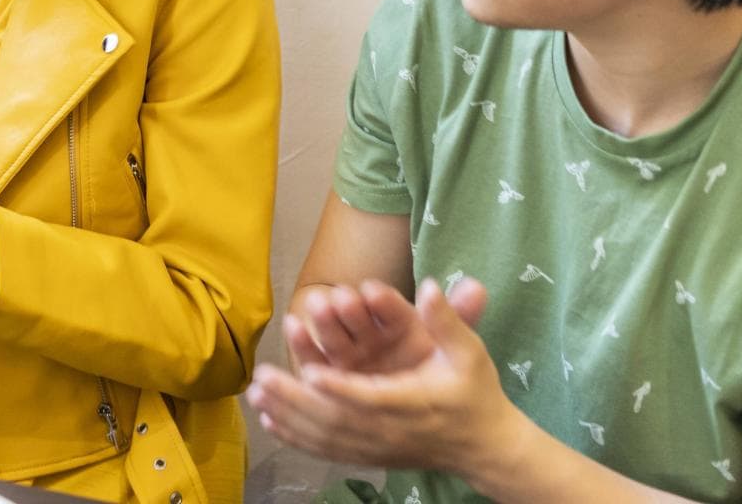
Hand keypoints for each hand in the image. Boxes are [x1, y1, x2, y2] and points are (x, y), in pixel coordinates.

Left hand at [247, 278, 522, 476]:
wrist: (486, 446)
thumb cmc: (475, 393)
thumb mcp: (469, 353)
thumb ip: (449, 320)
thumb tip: (433, 285)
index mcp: (413, 403)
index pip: (371, 398)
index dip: (340, 386)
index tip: (309, 370)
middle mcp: (390, 429)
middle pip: (336, 420)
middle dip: (296, 399)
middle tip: (262, 377)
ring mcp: (378, 446)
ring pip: (325, 437)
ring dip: (288, 415)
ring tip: (255, 393)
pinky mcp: (371, 455)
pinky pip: (327, 450)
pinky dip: (297, 437)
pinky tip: (269, 421)